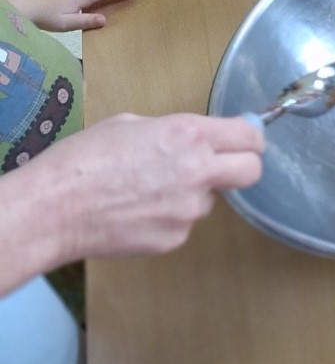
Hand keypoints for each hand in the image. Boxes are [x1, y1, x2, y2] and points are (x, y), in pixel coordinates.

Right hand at [43, 112, 263, 263]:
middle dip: (242, 166)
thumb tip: (193, 140)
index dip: (250, 137)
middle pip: (251, 171)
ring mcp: (189, 210)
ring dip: (192, 194)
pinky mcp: (176, 238)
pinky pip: (184, 223)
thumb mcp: (131, 125)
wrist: (55, 209)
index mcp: (189, 135)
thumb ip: (173, 132)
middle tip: (221, 166)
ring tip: (147, 191)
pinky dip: (168, 218)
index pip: (249, 136)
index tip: (245, 140)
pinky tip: (136, 212)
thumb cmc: (84, 159)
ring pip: (210, 200)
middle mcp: (198, 172)